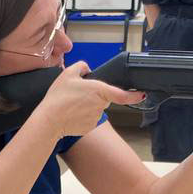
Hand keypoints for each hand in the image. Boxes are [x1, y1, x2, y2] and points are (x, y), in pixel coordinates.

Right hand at [31, 61, 146, 137]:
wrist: (50, 119)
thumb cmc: (58, 97)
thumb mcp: (68, 73)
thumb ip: (81, 67)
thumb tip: (88, 69)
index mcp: (99, 90)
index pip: (122, 95)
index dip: (135, 95)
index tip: (143, 95)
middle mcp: (101, 105)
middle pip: (103, 98)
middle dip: (94, 96)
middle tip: (77, 95)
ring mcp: (96, 117)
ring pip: (95, 109)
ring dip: (87, 106)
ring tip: (71, 104)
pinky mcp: (90, 126)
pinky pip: (89, 119)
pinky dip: (82, 116)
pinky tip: (71, 114)